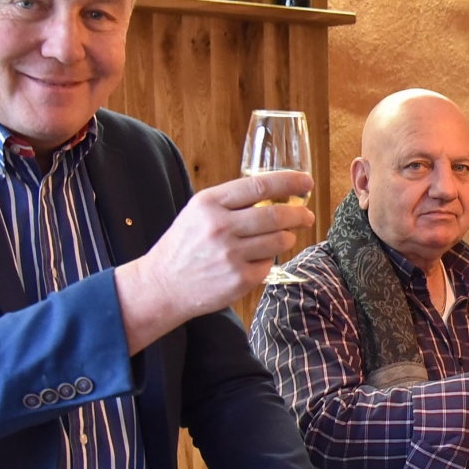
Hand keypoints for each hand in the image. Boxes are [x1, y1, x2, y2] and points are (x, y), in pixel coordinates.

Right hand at [116, 171, 314, 351]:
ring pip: (279, 240)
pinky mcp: (238, 279)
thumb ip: (232, 202)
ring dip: (287, 238)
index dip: (289, 182)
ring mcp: (230, 254)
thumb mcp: (198, 213)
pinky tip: (256, 260)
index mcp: (210, 203)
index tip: (306, 182)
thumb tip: (276, 193)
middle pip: (276, 214)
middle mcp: (220, 226)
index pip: (259, 186)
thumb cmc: (185, 246)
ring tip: (283, 237)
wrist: (162, 286)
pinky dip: (268, 261)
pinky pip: (268, 265)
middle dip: (299, 214)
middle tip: (306, 216)